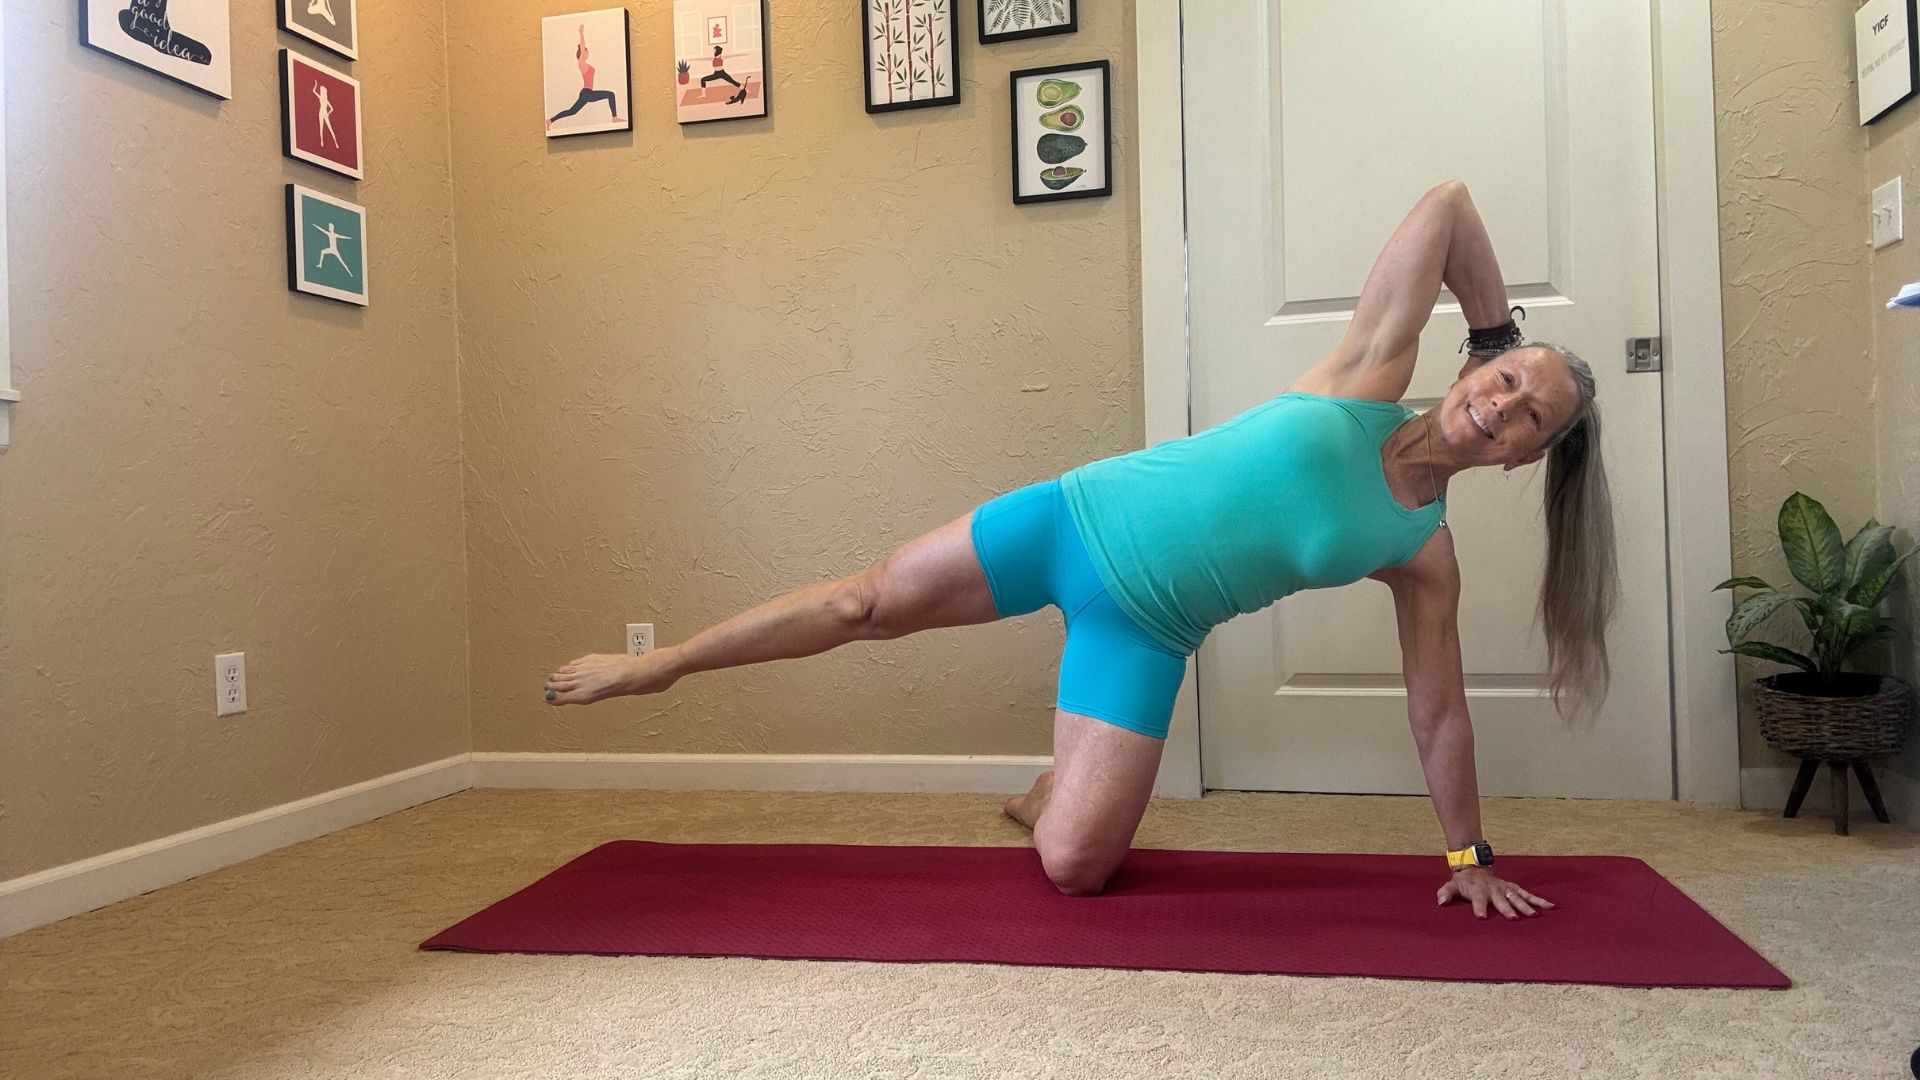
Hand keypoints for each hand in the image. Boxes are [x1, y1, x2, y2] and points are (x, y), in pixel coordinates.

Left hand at [1436, 867, 1553, 919]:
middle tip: (1514, 918)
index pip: (1478, 900)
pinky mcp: (1513, 888)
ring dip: (1525, 906)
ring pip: (1517, 897)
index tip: (1480, 917)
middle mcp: (1493, 889)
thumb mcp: (1451, 885)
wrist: (1474, 867)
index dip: (1478, 908)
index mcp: (1478, 890)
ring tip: (1534, 916)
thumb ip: (1445, 893)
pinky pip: (1527, 894)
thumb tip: (1440, 901)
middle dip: (1507, 909)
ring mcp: (1505, 888)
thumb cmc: (1463, 882)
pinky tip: (1549, 906)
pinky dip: (1538, 900)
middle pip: (1500, 900)